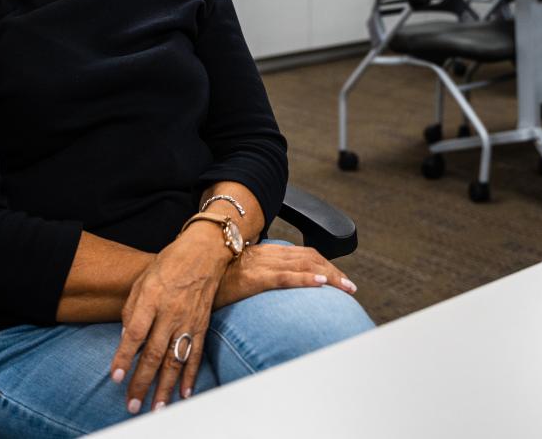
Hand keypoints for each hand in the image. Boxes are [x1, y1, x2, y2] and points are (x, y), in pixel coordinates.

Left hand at [108, 224, 230, 411]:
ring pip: (176, 360)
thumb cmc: (169, 262)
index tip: (116, 377)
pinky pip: (196, 354)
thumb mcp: (143, 279)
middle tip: (132, 404)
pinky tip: (184, 392)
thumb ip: (132, 309)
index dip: (124, 357)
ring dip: (166, 387)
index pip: (135, 334)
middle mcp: (171, 312)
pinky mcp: (203, 325)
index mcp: (152, 298)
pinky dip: (190, 375)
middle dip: (142, 382)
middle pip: (154, 354)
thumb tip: (127, 337)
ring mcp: (189, 321)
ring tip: (158, 407)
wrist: (205, 251)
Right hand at [214, 242, 356, 309]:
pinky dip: (306, 280)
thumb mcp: (241, 274)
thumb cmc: (214, 279)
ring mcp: (261, 264)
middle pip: (309, 259)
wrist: (192, 276)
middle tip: (350, 287)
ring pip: (303, 266)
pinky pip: (284, 277)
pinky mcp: (254, 278)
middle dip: (333, 272)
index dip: (325, 265)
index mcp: (266, 253)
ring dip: (329, 276)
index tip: (338, 279)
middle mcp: (267, 254)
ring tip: (345, 288)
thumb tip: (274, 285)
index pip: (304, 255)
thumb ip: (259, 274)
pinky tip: (321, 285)